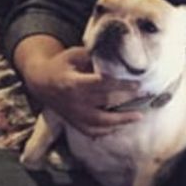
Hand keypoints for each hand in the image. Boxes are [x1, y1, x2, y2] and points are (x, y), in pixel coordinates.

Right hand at [21, 45, 141, 136]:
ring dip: (120, 121)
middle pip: (104, 102)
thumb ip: (92, 56)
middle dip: (127, 99)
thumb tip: (115, 57)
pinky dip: (105, 131)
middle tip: (145, 95)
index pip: (102, 84)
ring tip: (138, 117)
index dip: (121, 85)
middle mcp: (74, 101)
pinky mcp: (73, 122)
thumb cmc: (61, 65)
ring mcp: (73, 114)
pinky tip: (119, 127)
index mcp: (74, 82)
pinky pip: (90, 131)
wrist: (40, 82)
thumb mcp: (73, 54)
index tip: (138, 84)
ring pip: (99, 122)